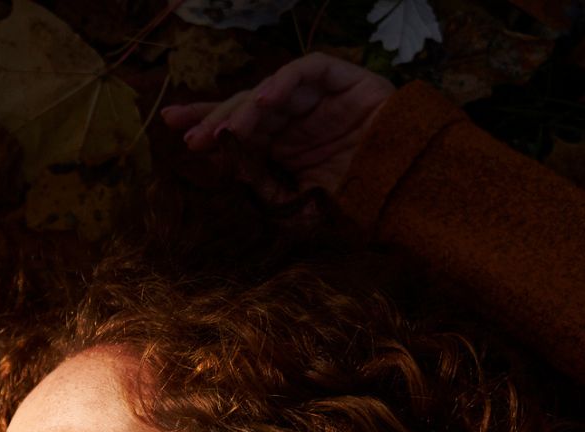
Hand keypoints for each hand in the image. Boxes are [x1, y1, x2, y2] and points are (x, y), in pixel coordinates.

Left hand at [161, 52, 394, 204]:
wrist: (410, 191)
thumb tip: (228, 163)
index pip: (237, 130)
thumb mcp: (300, 206)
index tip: (174, 128)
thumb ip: (265, 188)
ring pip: (269, 91)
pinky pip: (306, 71)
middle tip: (188, 133)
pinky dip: (283, 83)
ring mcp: (317, 98)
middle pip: (244, 107)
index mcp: (283, 146)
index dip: (206, 124)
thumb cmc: (358, 202)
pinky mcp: (342, 80)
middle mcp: (295, 118)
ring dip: (244, 108)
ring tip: (226, 131)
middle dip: (213, 116)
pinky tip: (264, 103)